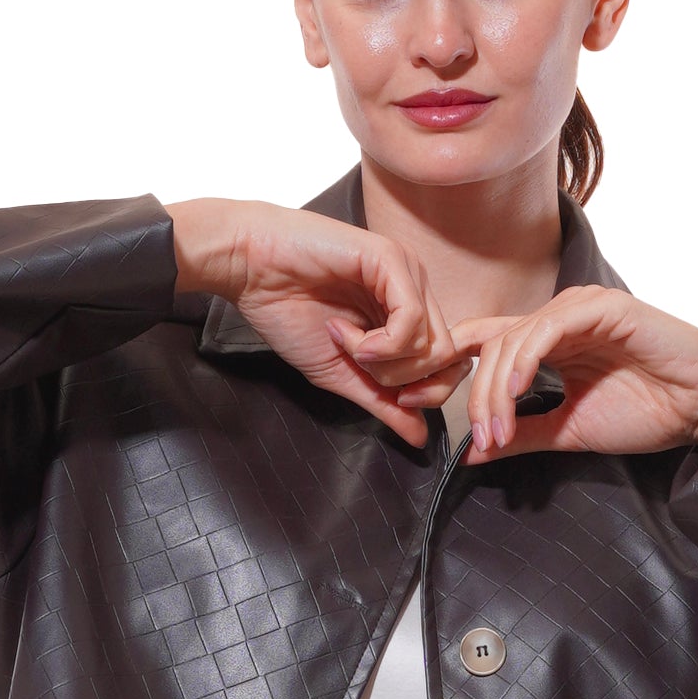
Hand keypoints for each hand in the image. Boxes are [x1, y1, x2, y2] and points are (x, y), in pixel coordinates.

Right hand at [168, 198, 467, 445]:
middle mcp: (414, 290)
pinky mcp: (390, 260)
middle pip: (446, 358)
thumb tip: (420, 438)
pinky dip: (380, 343)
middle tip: (361, 366)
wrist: (251, 269)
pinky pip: (410, 321)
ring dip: (385, 361)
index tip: (392, 398)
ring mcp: (406, 273)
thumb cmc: (288, 311)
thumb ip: (383, 402)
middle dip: (404, 381)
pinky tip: (345, 332)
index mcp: (406, 313)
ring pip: (432, 343)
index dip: (425, 393)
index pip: (447, 364)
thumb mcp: (341, 373)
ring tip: (345, 342)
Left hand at [457, 289, 697, 460]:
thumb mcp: (568, 430)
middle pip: (492, 347)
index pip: (484, 344)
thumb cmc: (648, 411)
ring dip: (498, 387)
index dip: (451, 370)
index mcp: (548, 342)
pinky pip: (549, 327)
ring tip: (499, 429)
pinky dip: (526, 358)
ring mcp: (579, 309)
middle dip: (479, 397)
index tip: (425, 407)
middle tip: (485, 440)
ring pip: (515, 338)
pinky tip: (517, 390)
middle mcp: (559, 319)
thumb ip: (521, 435)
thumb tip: (470, 452)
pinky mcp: (602, 306)